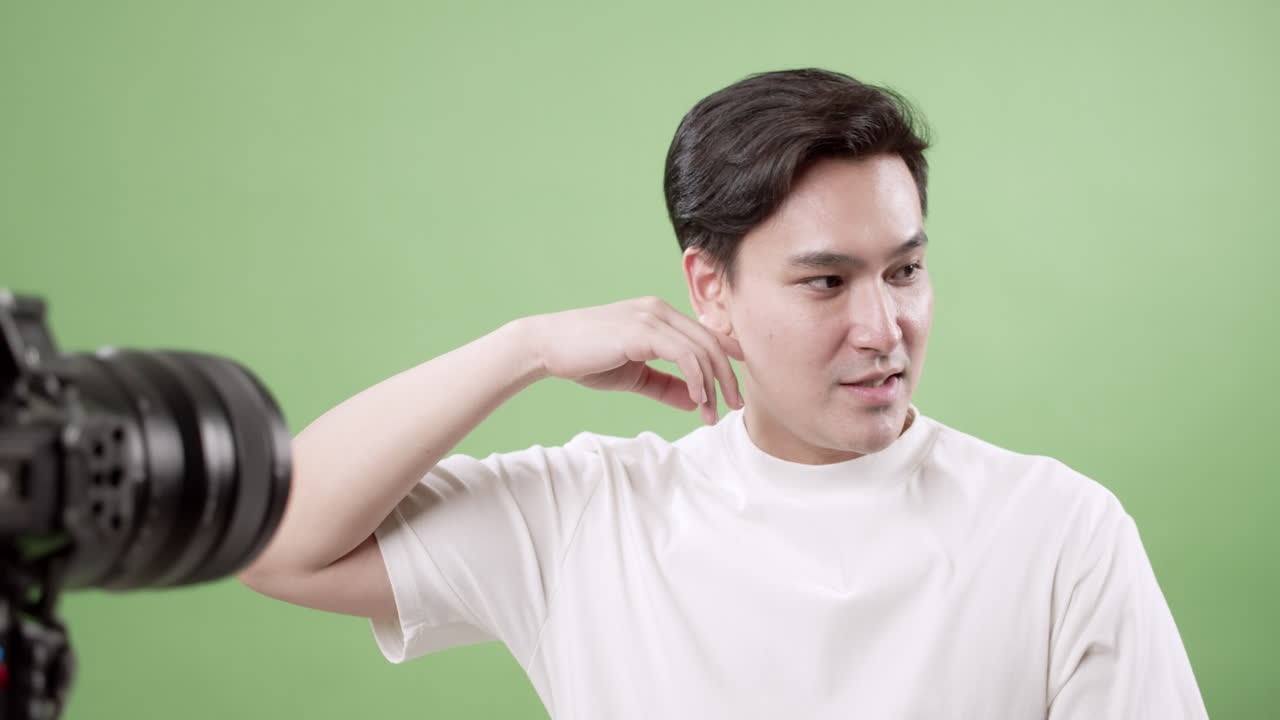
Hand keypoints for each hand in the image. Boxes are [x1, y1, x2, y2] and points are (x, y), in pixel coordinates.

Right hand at [524, 297, 744, 424]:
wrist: (547, 348)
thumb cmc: (586, 359)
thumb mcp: (634, 376)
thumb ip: (665, 386)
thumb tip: (695, 402)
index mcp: (659, 316)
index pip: (706, 333)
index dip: (729, 358)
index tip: (736, 388)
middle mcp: (660, 310)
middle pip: (711, 342)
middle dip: (728, 378)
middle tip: (734, 407)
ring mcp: (652, 317)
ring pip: (702, 349)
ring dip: (713, 385)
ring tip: (712, 414)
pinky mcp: (642, 330)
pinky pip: (683, 354)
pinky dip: (696, 378)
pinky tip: (697, 399)